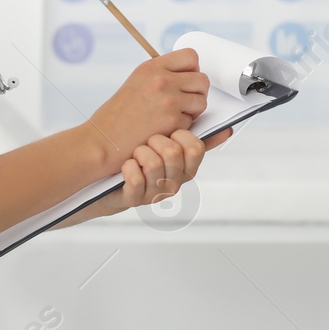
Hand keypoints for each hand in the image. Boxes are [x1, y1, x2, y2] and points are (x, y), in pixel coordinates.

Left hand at [51, 126, 233, 226]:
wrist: (102, 176)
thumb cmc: (137, 157)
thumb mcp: (169, 144)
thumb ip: (195, 136)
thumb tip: (225, 129)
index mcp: (186, 169)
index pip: (197, 148)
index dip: (181, 133)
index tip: (170, 131)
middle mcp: (173, 183)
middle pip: (174, 152)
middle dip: (157, 139)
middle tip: (148, 139)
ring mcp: (154, 193)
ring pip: (153, 163)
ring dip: (139, 151)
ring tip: (135, 151)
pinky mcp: (133, 199)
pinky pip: (134, 179)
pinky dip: (127, 166)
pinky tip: (125, 164)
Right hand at [82, 49, 210, 168]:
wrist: (103, 140)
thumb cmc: (118, 115)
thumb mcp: (137, 82)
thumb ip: (162, 75)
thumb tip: (190, 72)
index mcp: (152, 67)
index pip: (191, 56)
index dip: (193, 69)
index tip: (186, 80)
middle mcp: (161, 79)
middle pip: (202, 80)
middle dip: (197, 93)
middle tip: (182, 103)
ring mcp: (168, 100)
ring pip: (202, 101)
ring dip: (192, 111)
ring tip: (171, 116)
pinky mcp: (172, 120)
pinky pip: (192, 122)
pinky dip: (181, 128)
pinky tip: (163, 129)